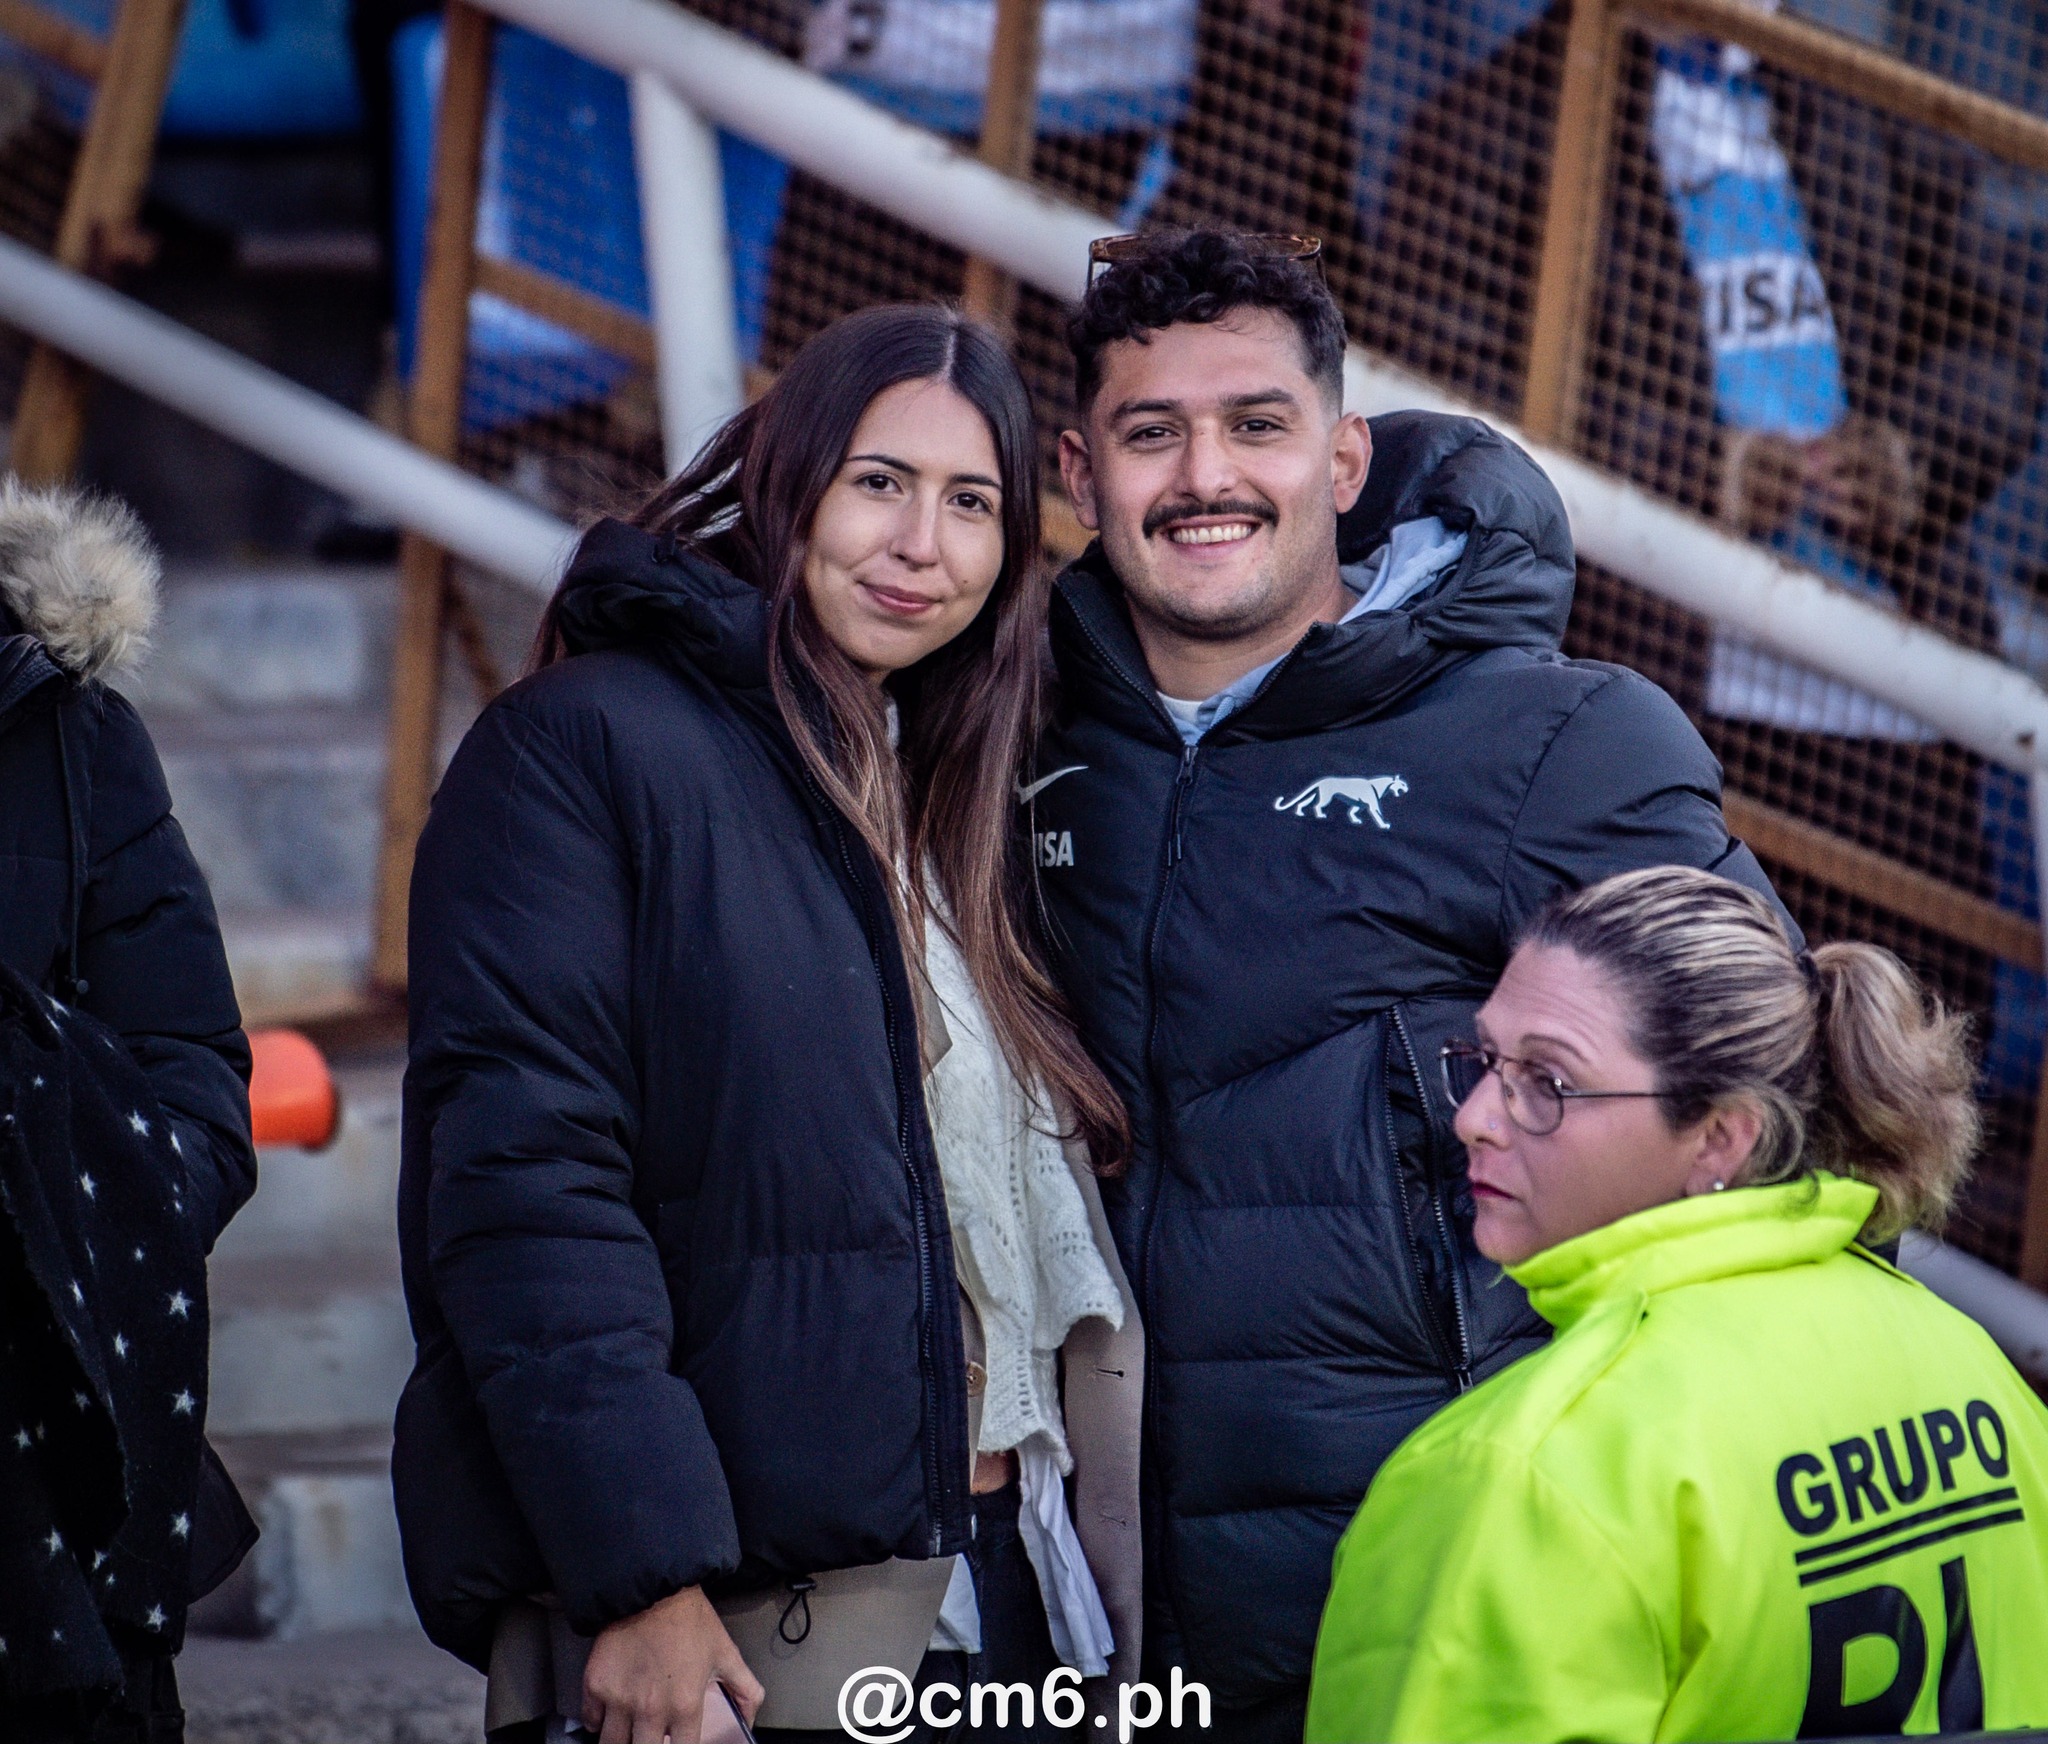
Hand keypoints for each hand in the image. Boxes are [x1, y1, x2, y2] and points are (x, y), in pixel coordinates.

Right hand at [582, 1585, 763, 1743]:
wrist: (653, 1586)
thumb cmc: (691, 1620)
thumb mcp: (726, 1653)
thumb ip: (746, 1691)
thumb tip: (750, 1722)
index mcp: (685, 1706)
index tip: (676, 1742)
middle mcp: (650, 1710)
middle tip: (651, 1736)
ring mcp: (619, 1700)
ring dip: (621, 1742)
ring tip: (630, 1733)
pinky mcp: (595, 1686)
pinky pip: (591, 1721)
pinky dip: (598, 1723)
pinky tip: (610, 1715)